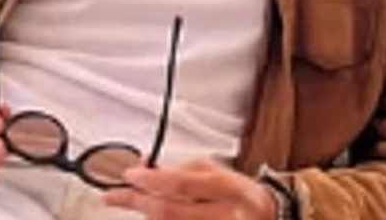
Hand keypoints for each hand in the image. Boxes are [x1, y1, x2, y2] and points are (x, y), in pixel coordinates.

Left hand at [103, 158, 278, 218]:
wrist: (272, 218)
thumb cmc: (240, 194)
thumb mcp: (215, 172)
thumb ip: (181, 170)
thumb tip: (145, 170)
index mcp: (230, 189)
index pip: (182, 184)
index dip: (150, 179)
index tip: (129, 175)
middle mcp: (227, 217)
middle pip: (169, 213)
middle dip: (136, 202)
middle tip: (113, 196)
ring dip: (147, 216)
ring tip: (134, 202)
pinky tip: (152, 216)